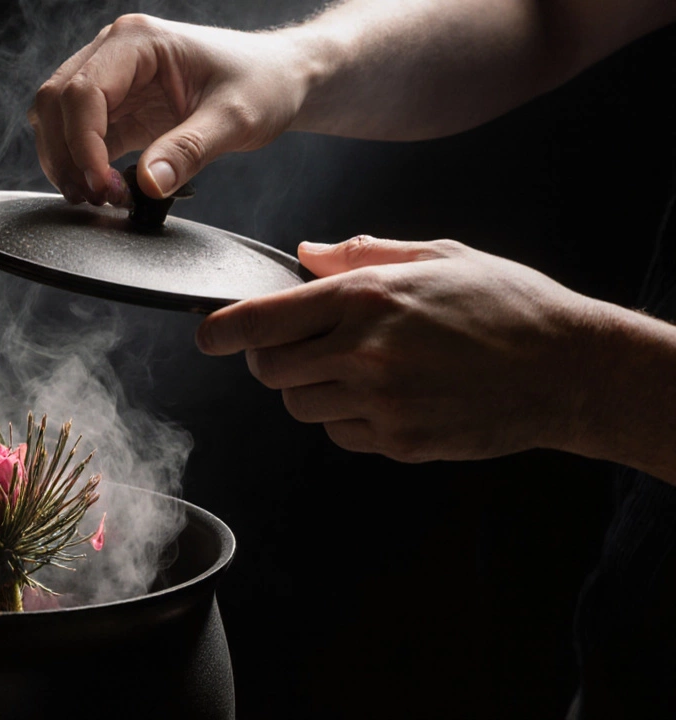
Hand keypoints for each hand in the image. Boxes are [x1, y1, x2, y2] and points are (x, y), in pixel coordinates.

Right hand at [28, 14, 310, 204]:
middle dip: (66, 156)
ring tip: (99, 198)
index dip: (82, 144)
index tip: (102, 185)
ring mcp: (112, 80)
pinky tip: (104, 191)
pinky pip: (79, 138)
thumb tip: (147, 185)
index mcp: (138, 41)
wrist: (278, 79)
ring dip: (67, 163)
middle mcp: (115, 53)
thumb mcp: (235, 119)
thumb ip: (189, 151)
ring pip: (57, 121)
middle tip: (97, 198)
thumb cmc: (262, 82)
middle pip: (55, 103)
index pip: (83, 91)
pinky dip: (82, 168)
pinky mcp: (118, 109)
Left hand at [195, 237, 606, 462]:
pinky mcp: (398, 441)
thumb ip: (361, 255)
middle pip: (270, 370)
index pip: (261, 320)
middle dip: (272, 359)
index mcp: (366, 297)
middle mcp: (364, 352)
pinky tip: (389, 395)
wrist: (569, 369)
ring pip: (301, 406)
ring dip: (312, 388)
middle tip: (301, 346)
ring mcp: (380, 402)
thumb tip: (305, 254)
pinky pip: (340, 433)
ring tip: (360, 368)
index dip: (222, 331)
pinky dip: (348, 417)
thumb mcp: (437, 255)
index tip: (208, 336)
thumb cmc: (506, 304)